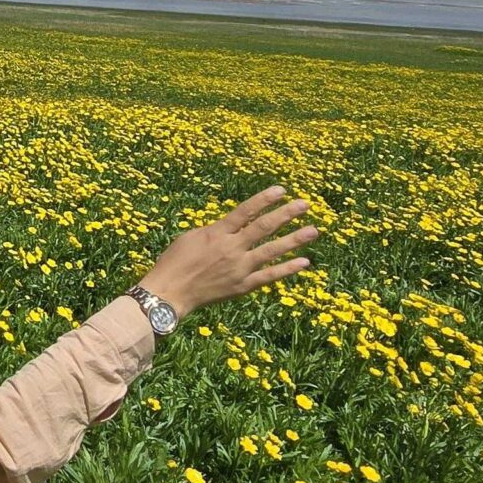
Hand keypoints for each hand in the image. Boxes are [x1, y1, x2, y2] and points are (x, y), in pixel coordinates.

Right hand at [134, 186, 319, 318]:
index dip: (264, 199)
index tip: (281, 190)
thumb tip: (233, 226)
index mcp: (217, 233)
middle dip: (286, 214)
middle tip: (305, 205)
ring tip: (313, 230)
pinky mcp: (242, 286)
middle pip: (263, 227)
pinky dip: (287, 269)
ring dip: (294, 240)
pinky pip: (269, 276)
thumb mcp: (191, 237)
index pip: (245, 211)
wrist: (169, 293)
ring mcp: (239, 268)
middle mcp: (231, 248)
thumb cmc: (174, 262)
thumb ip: (215, 230)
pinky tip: (304, 262)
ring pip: (272, 251)